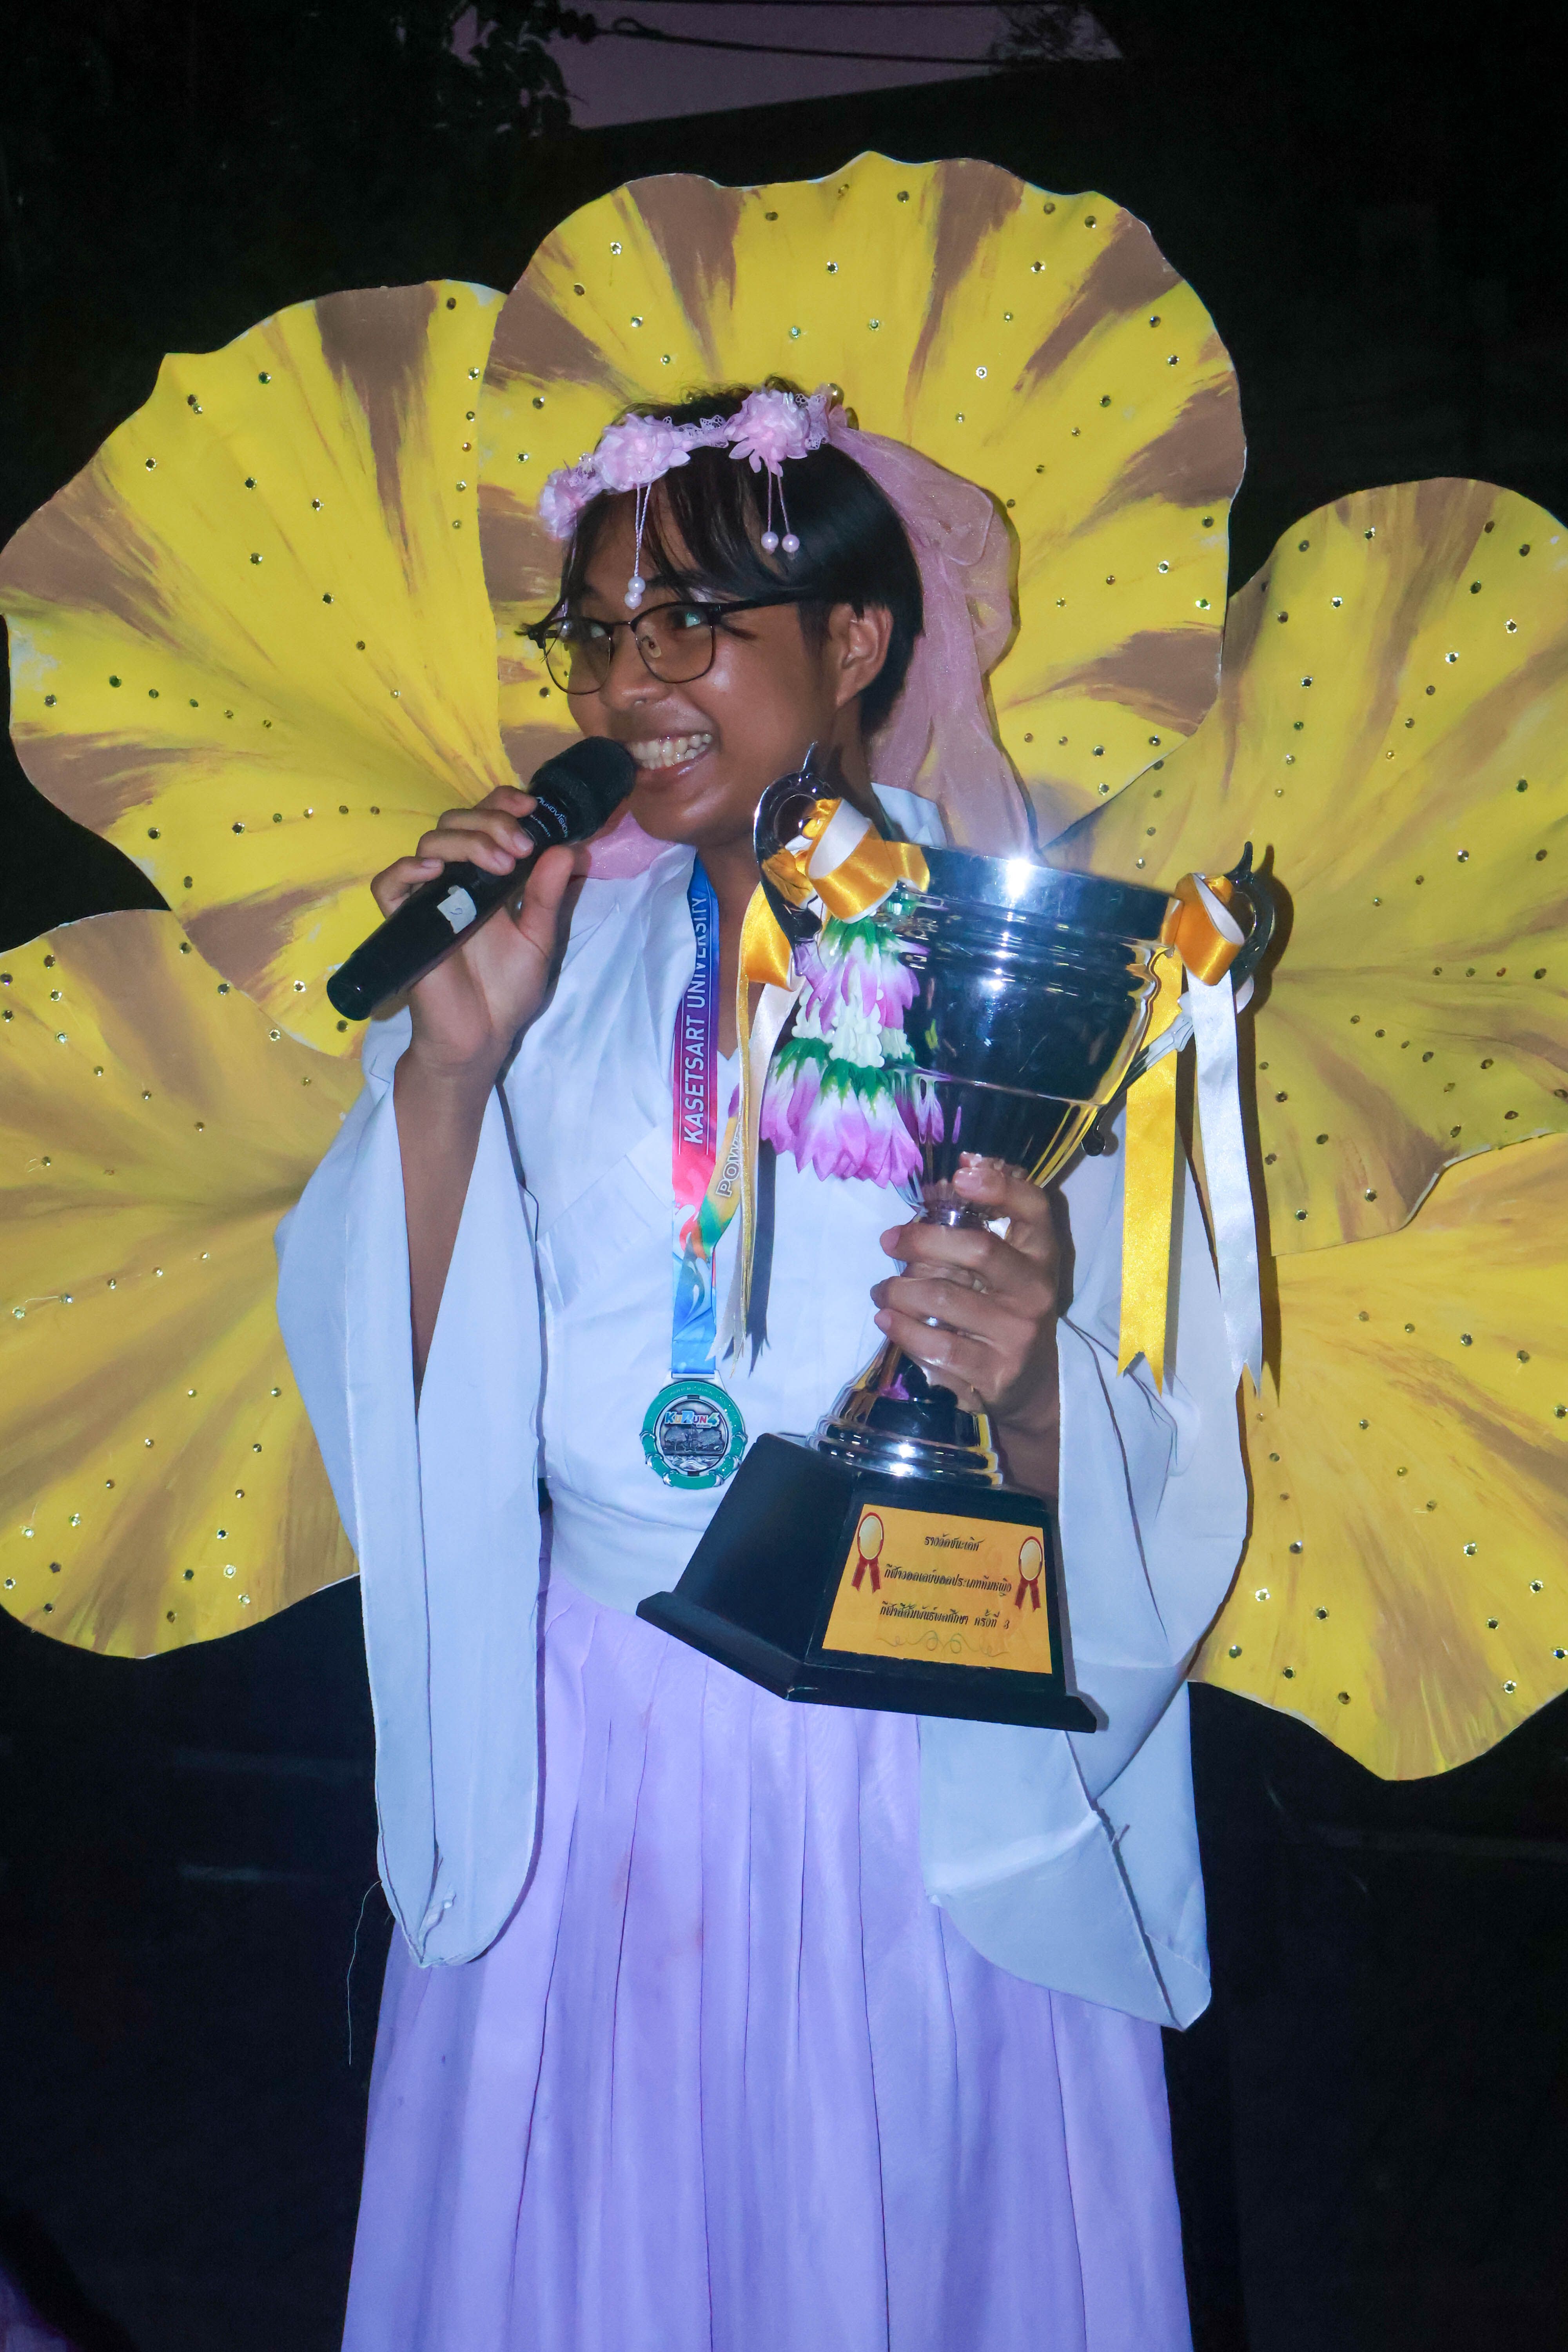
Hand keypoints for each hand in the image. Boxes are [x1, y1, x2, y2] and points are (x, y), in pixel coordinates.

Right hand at [371, 786, 582, 1086]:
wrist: (482, 1037)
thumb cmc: (508, 990)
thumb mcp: (539, 938)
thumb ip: (548, 894)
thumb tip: (568, 848)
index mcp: (487, 877)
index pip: (485, 820)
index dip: (501, 804)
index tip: (531, 808)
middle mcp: (455, 879)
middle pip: (456, 822)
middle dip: (491, 823)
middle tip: (520, 847)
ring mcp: (427, 898)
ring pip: (430, 843)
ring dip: (466, 841)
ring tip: (501, 863)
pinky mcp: (404, 923)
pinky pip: (388, 885)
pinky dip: (407, 869)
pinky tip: (435, 871)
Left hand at [872, 1156, 1063, 1496]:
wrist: (1027, 1382)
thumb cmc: (1002, 1308)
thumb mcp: (1003, 1265)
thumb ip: (975, 1226)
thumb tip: (935, 1186)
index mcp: (1041, 1256)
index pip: (1034, 1208)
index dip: (1000, 1186)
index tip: (959, 1174)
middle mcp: (1036, 1292)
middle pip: (979, 1250)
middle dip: (922, 1240)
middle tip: (890, 1242)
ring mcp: (1017, 1335)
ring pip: (944, 1299)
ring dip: (899, 1291)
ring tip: (882, 1291)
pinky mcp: (993, 1374)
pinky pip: (936, 1346)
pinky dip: (902, 1330)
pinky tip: (888, 1320)